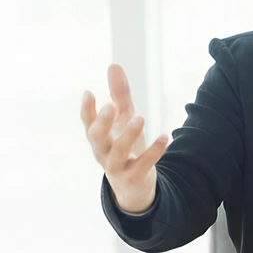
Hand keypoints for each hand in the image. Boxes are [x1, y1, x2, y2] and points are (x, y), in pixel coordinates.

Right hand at [81, 63, 169, 214]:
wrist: (133, 187)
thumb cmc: (125, 146)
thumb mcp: (123, 119)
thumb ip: (119, 95)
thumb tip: (114, 65)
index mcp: (98, 138)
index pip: (87, 123)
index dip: (87, 110)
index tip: (89, 92)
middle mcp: (103, 153)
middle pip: (97, 138)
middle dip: (102, 122)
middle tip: (111, 106)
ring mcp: (117, 167)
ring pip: (119, 151)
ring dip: (128, 134)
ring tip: (140, 118)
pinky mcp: (134, 177)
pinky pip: (143, 164)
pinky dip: (154, 151)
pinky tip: (165, 136)